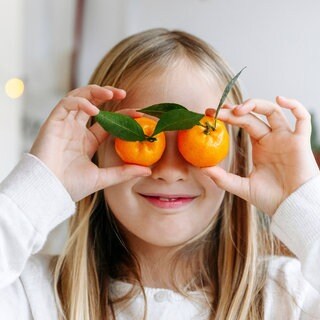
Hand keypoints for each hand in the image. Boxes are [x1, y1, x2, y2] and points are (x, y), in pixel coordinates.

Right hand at [30, 85, 150, 201]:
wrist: (47, 191)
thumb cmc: (70, 187)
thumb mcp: (103, 178)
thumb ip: (123, 172)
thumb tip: (147, 171)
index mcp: (87, 140)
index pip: (108, 121)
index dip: (123, 115)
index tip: (139, 113)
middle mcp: (76, 129)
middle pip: (92, 102)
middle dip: (107, 94)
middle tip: (123, 93)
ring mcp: (65, 124)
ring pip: (78, 97)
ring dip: (95, 92)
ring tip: (111, 94)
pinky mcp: (53, 122)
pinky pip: (66, 104)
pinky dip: (80, 102)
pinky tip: (94, 110)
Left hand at [203, 96, 319, 215]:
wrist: (292, 209)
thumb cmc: (271, 199)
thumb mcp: (242, 187)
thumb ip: (223, 178)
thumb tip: (202, 168)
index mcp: (260, 146)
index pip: (243, 123)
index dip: (229, 116)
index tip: (210, 113)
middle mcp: (272, 138)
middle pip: (253, 116)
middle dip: (235, 111)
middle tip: (218, 110)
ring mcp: (286, 138)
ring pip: (273, 111)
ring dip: (256, 105)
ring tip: (237, 109)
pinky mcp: (300, 142)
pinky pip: (303, 119)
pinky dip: (295, 106)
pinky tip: (280, 100)